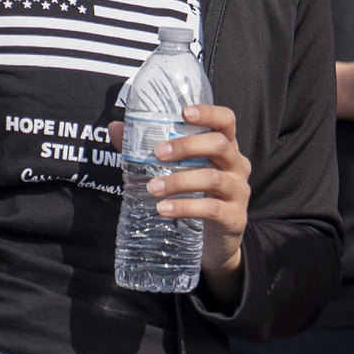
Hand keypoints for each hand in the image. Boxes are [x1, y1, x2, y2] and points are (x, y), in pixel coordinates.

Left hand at [108, 103, 252, 283]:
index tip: (184, 113)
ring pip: (213, 178)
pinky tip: (163, 209)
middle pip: (220, 145)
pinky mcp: (235, 217)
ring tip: (152, 188)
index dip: (209, 113)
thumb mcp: (179, 169)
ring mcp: (239, 191)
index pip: (226, 121)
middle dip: (187, 146)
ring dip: (179, 181)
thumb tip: (115, 127)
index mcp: (226, 147)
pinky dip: (185, 207)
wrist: (217, 241)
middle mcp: (237, 165)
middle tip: (159, 153)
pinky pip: (211, 209)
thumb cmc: (196, 194)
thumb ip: (149, 148)